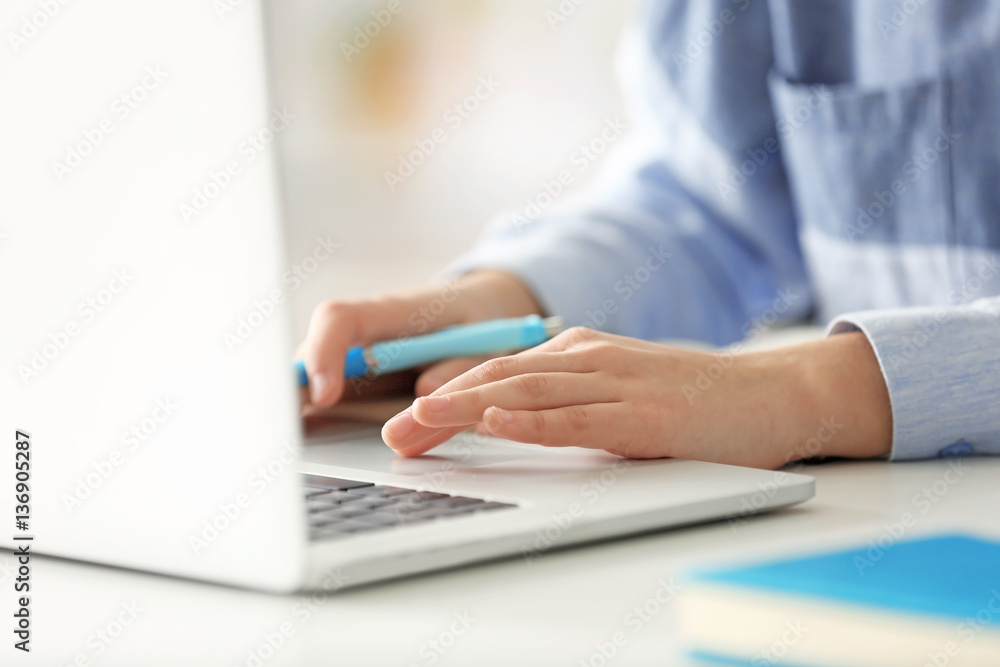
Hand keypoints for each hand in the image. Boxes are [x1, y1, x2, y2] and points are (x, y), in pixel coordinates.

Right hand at [299, 270, 542, 407]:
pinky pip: (327, 384)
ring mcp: (359, 348)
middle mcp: (366, 328)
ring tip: (286, 435)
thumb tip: (426, 389)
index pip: (342, 319)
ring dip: (298, 398)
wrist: (483, 304)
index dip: (326, 353)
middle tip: (284, 424)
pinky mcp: (360, 369)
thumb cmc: (479, 317)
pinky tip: (303, 430)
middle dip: (294, 383)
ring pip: (314, 368)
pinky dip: (313, 405)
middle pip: (314, 346)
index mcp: (393, 310)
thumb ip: (459, 363)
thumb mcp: (484, 337)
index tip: (327, 394)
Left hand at [381, 327, 891, 468]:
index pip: (495, 374)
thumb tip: (501, 417)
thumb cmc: (689, 398)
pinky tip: (498, 422)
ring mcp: (616, 383)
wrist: (769, 394)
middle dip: (438, 407)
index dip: (443, 399)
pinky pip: (578, 418)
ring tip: (420, 423)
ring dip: (467, 409)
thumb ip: (562, 401)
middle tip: (392, 434)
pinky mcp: (644, 415)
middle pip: (497, 380)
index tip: (401, 425)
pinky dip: (533, 420)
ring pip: (526, 392)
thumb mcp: (613, 392)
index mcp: (576, 353)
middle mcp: (587, 359)